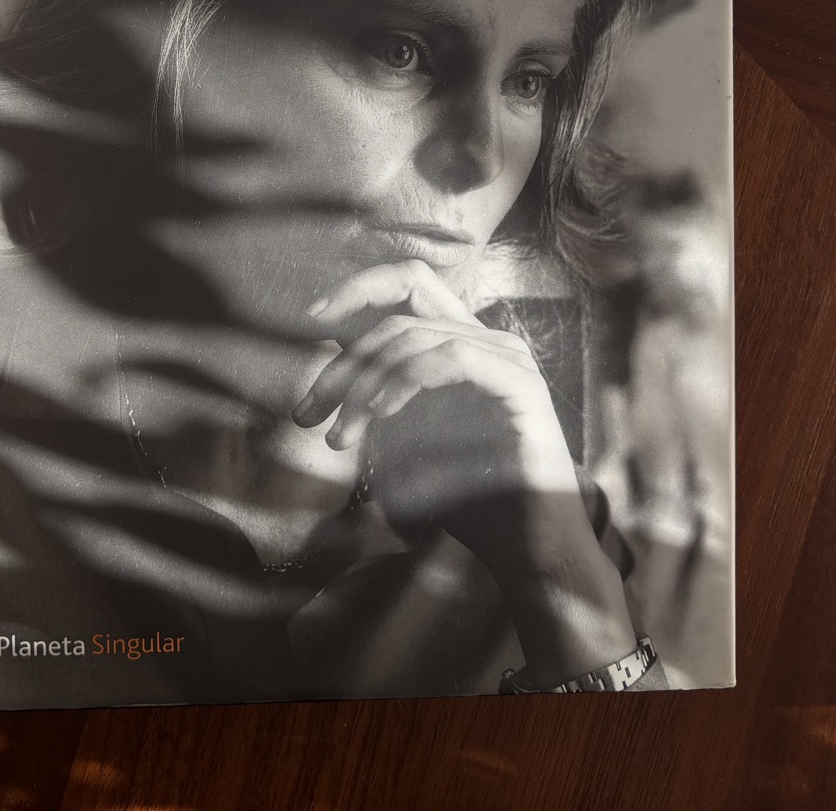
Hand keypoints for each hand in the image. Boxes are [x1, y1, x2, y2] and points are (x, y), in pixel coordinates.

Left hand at [290, 260, 580, 528]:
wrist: (527, 551)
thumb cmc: (468, 500)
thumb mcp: (404, 439)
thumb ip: (374, 395)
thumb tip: (323, 353)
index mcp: (462, 344)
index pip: (409, 283)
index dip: (358, 289)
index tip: (310, 320)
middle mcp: (487, 340)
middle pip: (398, 314)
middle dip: (344, 364)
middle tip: (308, 415)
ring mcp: (508, 358)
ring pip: (415, 337)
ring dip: (364, 385)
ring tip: (341, 438)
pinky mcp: (523, 385)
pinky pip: (455, 357)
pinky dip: (408, 380)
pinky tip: (382, 416)